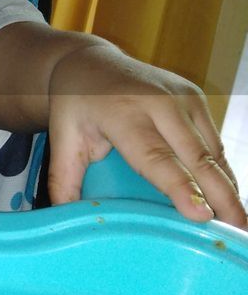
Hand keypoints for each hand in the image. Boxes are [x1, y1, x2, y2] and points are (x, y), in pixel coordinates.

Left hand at [45, 40, 246, 228]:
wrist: (90, 62)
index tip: (202, 215)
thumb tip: (63, 221)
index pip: (156, 157)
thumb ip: (63, 180)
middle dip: (221, 196)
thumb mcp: (63, 139)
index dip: (181, 187)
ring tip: (240, 223)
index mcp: (123, 113)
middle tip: (238, 232)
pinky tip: (230, 199)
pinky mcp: (197, 98)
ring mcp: (183, 98)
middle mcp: (159, 102)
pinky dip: (224, 172)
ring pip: (213, 152)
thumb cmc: (75, 107)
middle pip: (196, 158)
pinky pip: (215, 143)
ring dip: (229, 188)